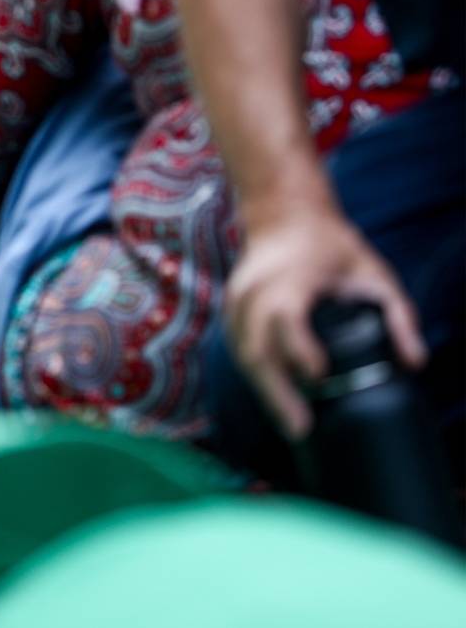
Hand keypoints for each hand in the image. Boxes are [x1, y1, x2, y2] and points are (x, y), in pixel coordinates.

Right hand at [225, 202, 427, 439]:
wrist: (281, 216)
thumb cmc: (330, 246)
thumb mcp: (373, 271)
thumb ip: (397, 314)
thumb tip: (415, 363)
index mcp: (289, 277)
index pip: (284, 316)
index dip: (298, 346)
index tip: (320, 374)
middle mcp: (254, 290)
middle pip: (254, 346)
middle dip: (275, 391)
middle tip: (301, 428)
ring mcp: (236, 300)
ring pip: (242, 353)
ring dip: (263, 391)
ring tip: (291, 423)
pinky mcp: (229, 311)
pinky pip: (238, 350)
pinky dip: (256, 377)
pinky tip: (275, 401)